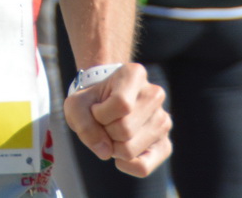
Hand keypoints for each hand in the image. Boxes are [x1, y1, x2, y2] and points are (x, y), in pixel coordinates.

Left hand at [63, 62, 171, 176]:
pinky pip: (143, 167)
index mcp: (135, 74)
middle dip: (105, 132)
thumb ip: (83, 124)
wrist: (103, 104)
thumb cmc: (91, 101)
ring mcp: (163, 120)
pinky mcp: (165, 145)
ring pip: (130, 150)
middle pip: (125, 130)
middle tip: (104, 123)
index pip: (121, 104)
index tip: (96, 108)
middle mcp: (155, 95)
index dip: (100, 113)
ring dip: (113, 147)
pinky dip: (125, 165)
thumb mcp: (76, 105)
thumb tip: (106, 152)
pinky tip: (120, 152)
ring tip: (113, 132)